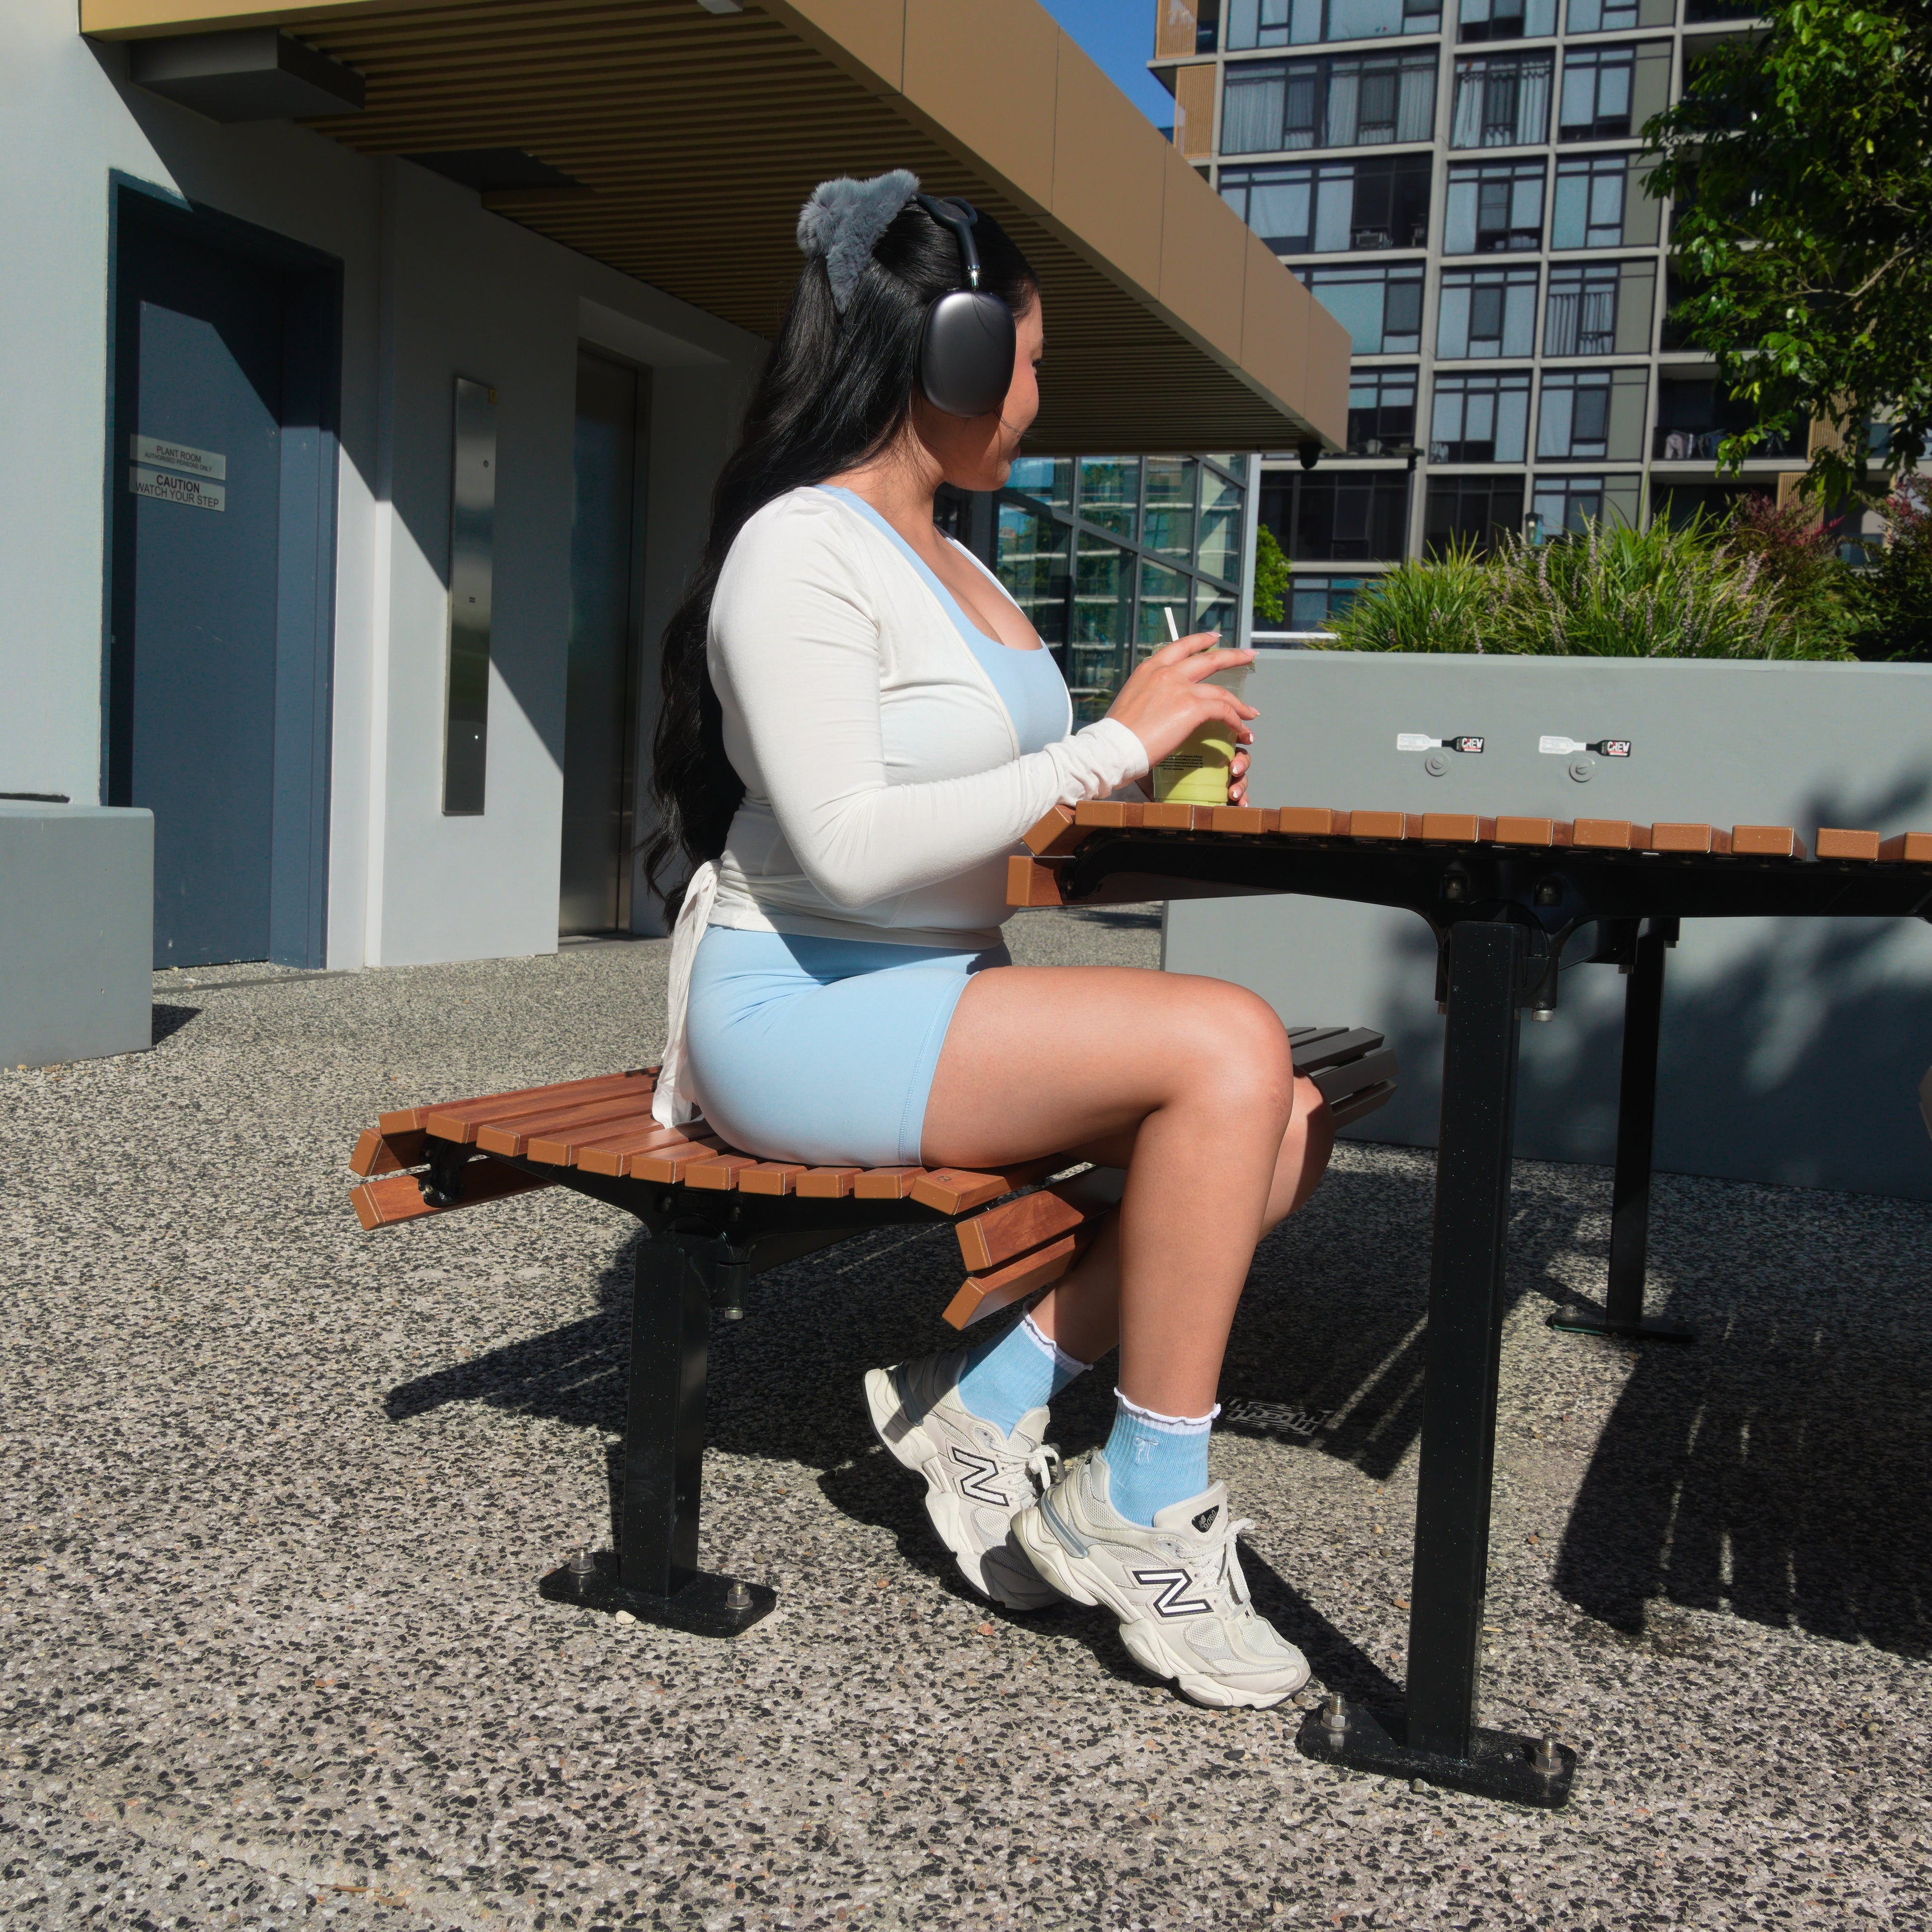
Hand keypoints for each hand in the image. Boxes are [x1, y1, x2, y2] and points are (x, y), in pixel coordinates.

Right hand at [1105, 632, 1256, 774]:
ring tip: (1251, 713)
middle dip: (1233, 657)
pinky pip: (1223, 711)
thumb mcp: (1131, 700)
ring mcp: (1181, 688)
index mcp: (1150, 668)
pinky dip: (1236, 721)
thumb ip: (1149, 694)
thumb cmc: (1117, 734)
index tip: (1215, 638)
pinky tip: (1241, 730)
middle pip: (1209, 659)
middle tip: (1248, 655)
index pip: (1181, 646)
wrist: (1114, 747)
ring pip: (1221, 691)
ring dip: (1240, 704)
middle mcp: (1167, 672)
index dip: (1201, 640)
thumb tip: (1159, 704)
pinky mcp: (1192, 708)